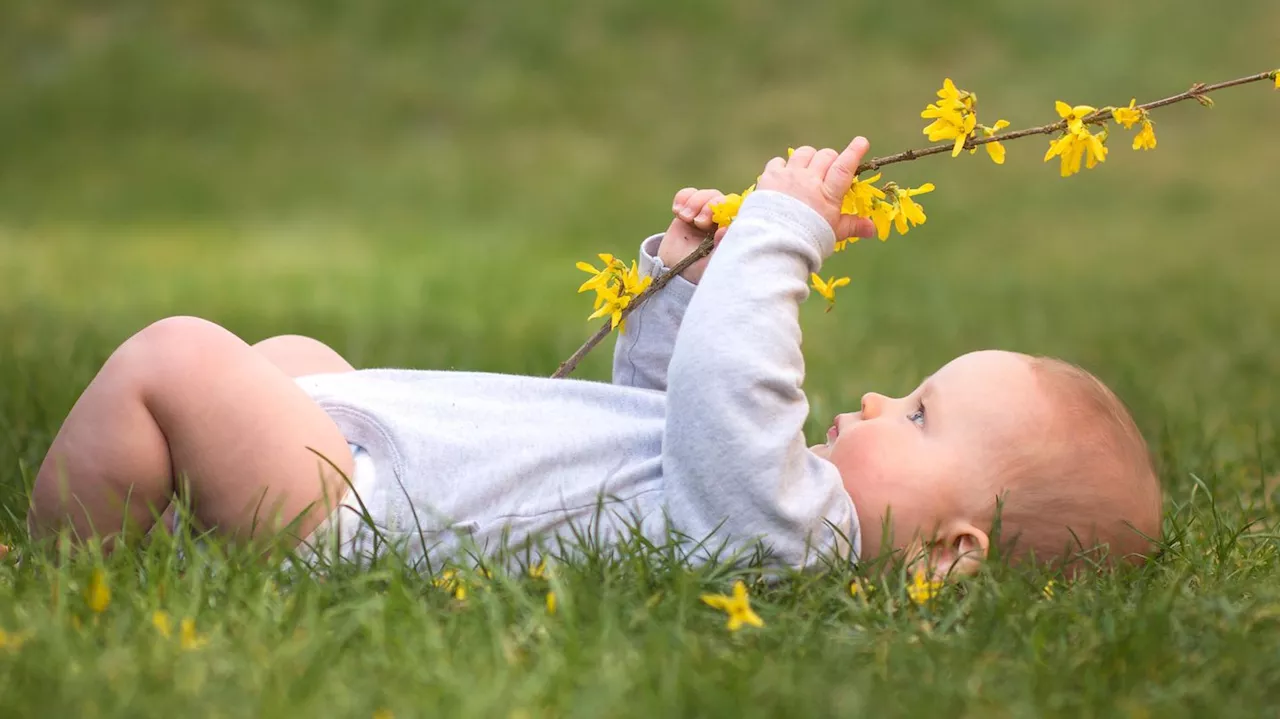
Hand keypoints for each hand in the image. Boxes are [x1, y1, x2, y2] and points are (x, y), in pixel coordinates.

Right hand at [658, 187, 730, 284]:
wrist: (674, 270)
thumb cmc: (699, 270)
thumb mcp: (712, 263)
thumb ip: (720, 247)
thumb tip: (726, 229)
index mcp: (735, 231)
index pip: (741, 211)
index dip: (732, 208)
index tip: (720, 219)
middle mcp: (723, 220)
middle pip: (723, 200)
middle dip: (710, 206)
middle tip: (699, 223)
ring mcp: (706, 213)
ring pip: (707, 195)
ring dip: (695, 203)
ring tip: (685, 217)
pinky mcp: (689, 209)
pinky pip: (689, 193)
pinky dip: (683, 198)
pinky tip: (677, 211)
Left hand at [755, 137, 876, 242]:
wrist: (773, 243)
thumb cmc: (808, 239)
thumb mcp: (833, 233)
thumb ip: (852, 226)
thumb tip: (872, 229)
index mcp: (828, 194)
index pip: (844, 167)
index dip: (854, 152)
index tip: (861, 141)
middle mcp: (809, 180)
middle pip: (825, 156)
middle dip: (831, 159)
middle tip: (828, 171)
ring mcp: (789, 176)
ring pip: (804, 153)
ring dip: (809, 158)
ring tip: (808, 170)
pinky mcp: (770, 177)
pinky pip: (779, 161)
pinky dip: (783, 166)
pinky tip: (784, 176)